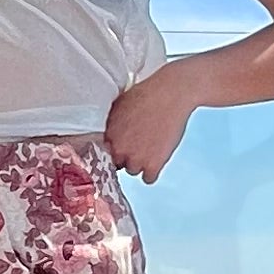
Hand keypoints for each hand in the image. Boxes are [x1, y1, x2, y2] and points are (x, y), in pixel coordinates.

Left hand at [104, 63, 200, 183]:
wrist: (170, 94)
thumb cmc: (146, 94)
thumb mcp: (119, 106)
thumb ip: (111, 125)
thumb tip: (108, 135)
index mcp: (107, 135)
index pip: (103, 152)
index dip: (114, 147)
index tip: (122, 145)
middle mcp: (118, 149)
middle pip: (117, 162)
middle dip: (126, 154)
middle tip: (138, 143)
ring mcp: (136, 159)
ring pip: (132, 170)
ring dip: (139, 162)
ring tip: (150, 146)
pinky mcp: (153, 165)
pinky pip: (148, 179)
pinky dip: (151, 172)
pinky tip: (155, 160)